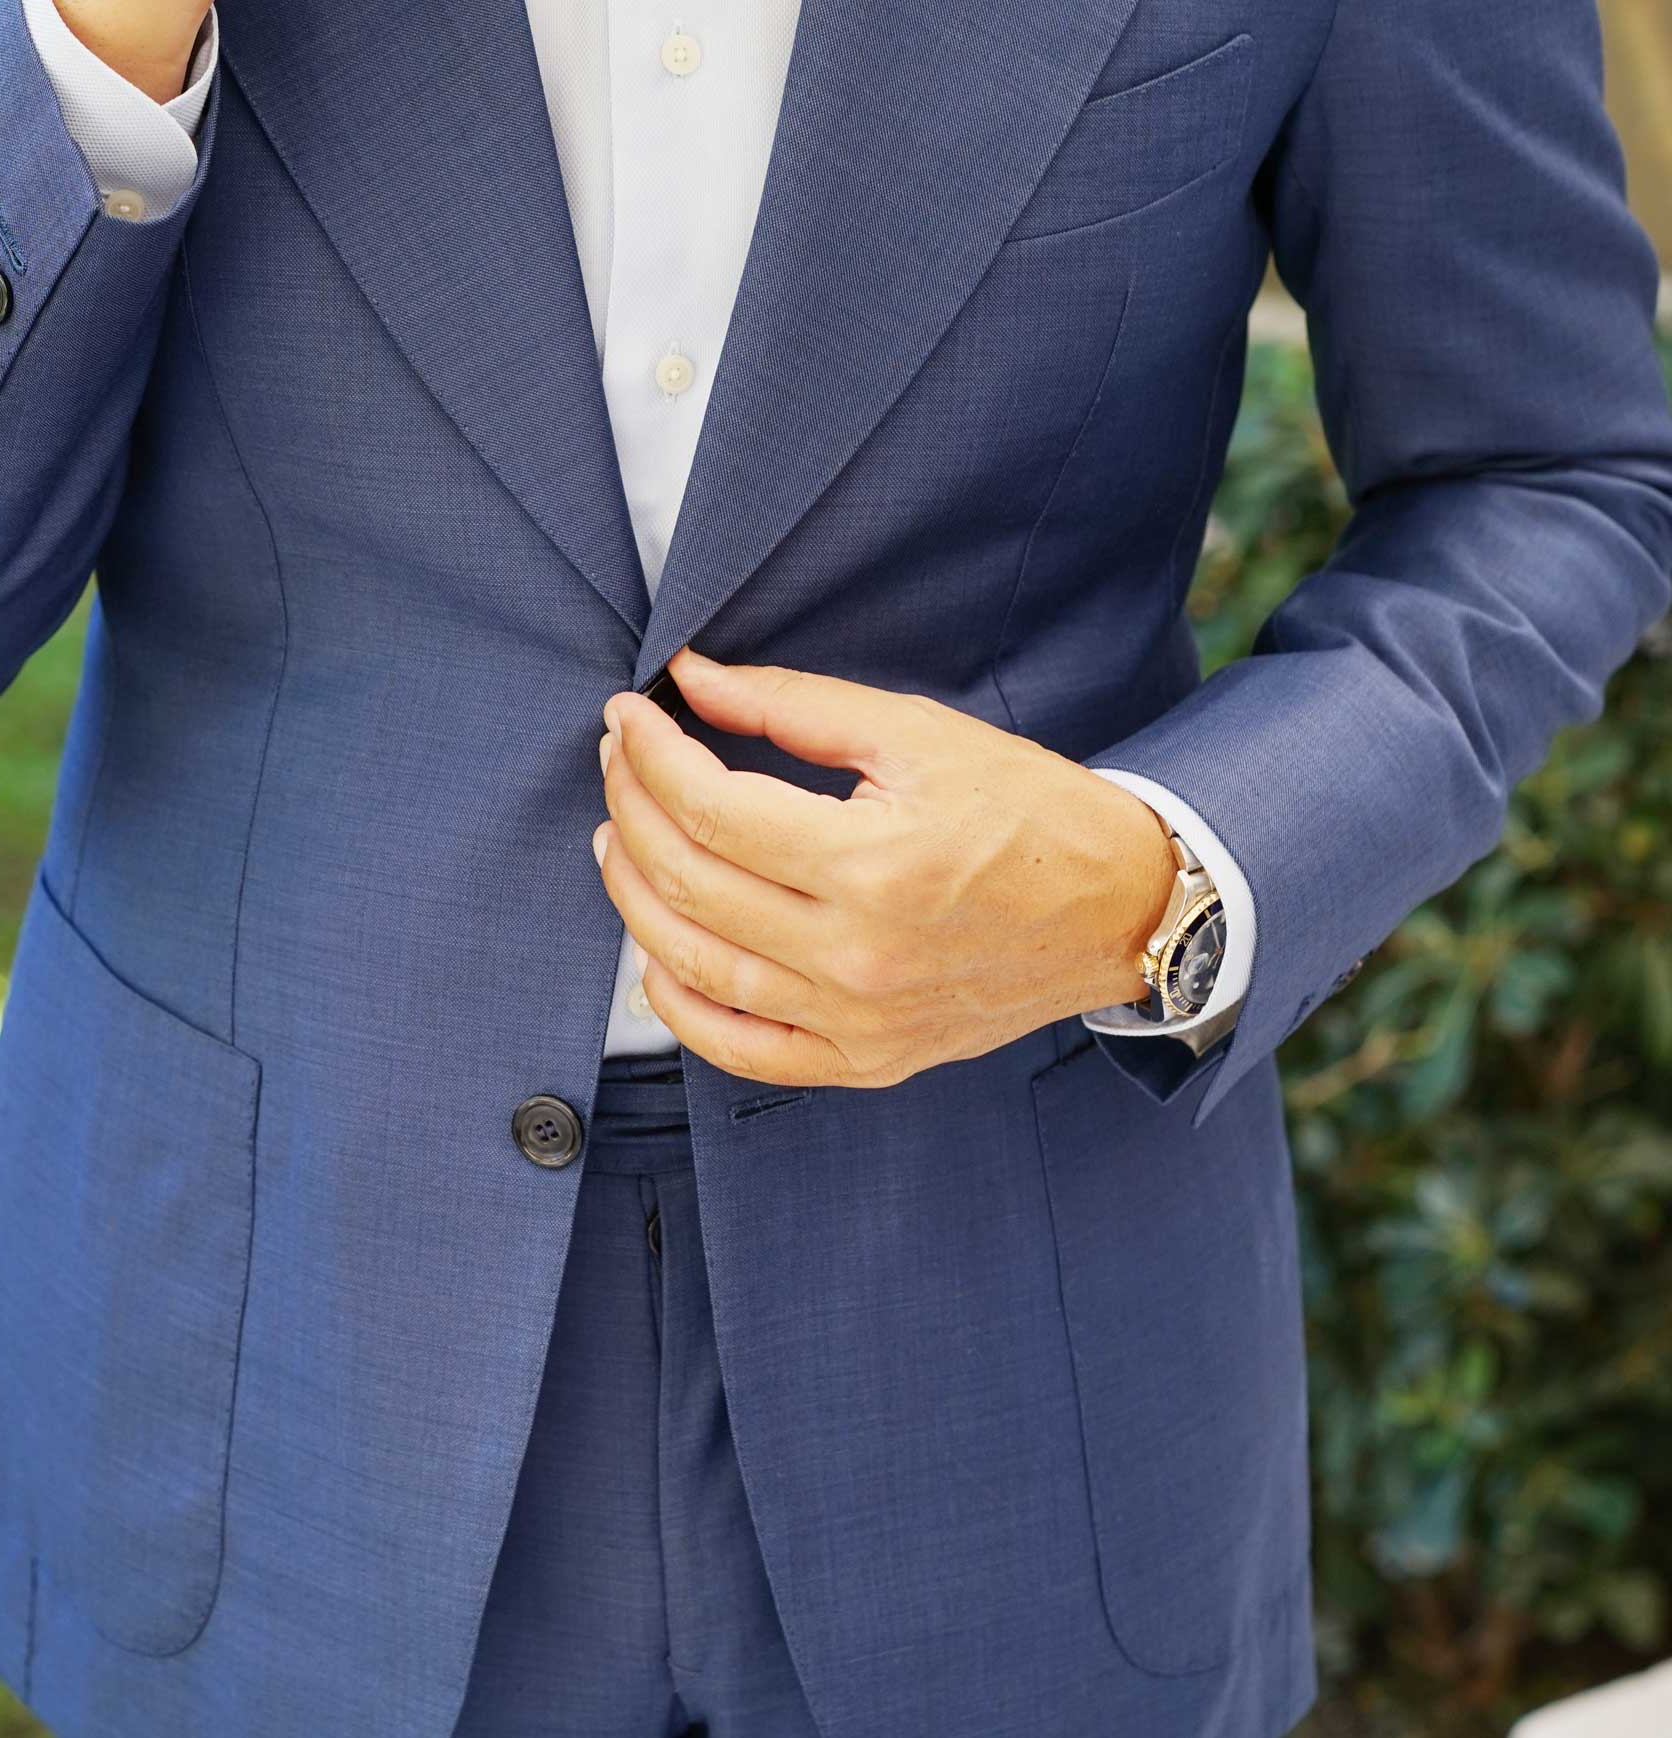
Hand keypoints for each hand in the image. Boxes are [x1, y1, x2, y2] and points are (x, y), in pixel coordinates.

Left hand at [591, 647, 1178, 1087]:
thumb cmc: (1029, 811)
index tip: (628, 716)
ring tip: (619, 840)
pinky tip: (656, 956)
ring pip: (697, 968)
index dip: (651, 755)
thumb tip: (692, 678)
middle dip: (632, 810)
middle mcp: (859, 954)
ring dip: (636, 899)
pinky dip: (681, 1007)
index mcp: (874, 863)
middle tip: (618, 761)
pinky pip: (743, 1049)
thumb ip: (795, 706)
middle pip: (691, 884)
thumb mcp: (918, 733)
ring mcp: (859, 1019)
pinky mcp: (867, 1059)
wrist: (1118, 908)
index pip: (711, 810)